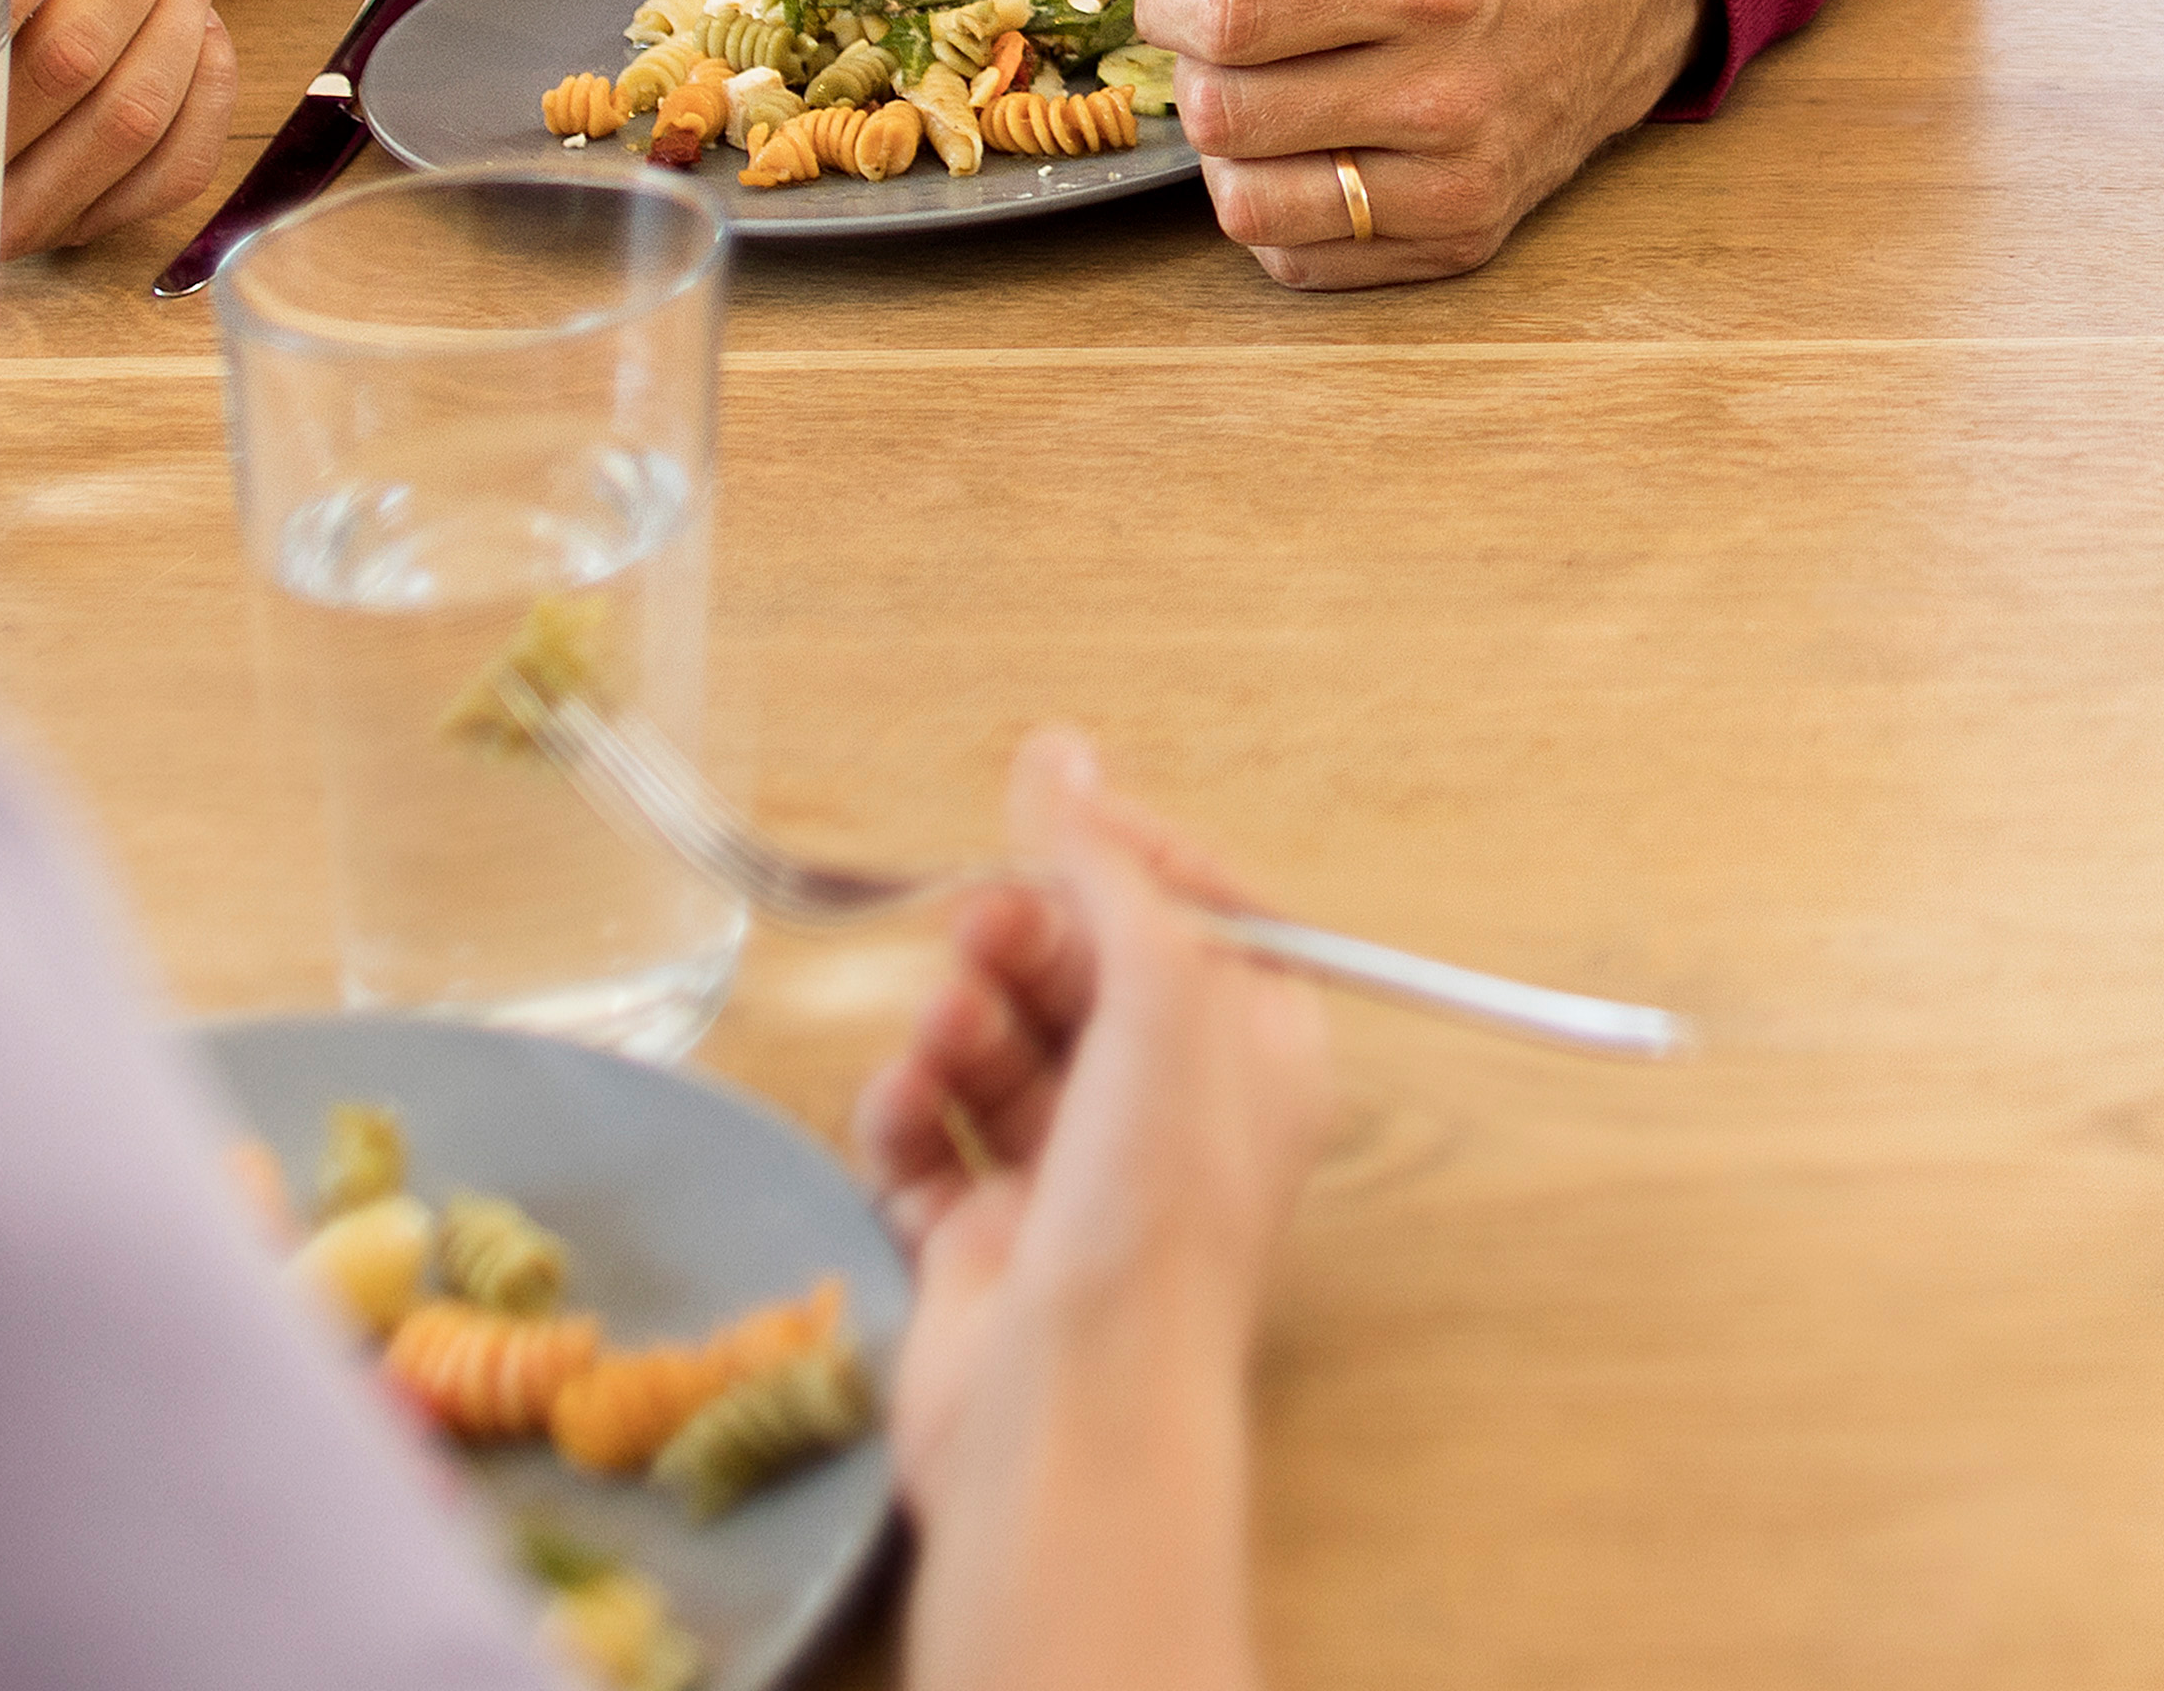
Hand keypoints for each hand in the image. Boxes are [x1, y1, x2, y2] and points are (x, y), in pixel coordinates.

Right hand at [863, 733, 1329, 1690]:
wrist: (1072, 1408)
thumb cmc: (1154, 1213)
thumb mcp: (1163, 996)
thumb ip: (1107, 869)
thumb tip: (1060, 754)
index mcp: (1258, 1056)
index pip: (1199, 914)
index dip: (1126, 858)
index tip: (1054, 816)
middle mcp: (1174, 1117)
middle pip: (1084, 975)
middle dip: (1023, 941)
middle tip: (978, 926)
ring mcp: (1075, 1184)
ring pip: (998, 1050)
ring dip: (959, 1024)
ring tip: (943, 1032)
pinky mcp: (984, 1242)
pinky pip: (932, 1139)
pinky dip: (909, 1114)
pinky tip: (905, 1109)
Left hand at [1136, 0, 1706, 288]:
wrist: (1607, 10)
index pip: (1231, 18)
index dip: (1167, 3)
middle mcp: (1447, 92)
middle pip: (1226, 116)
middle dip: (1193, 71)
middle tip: (1221, 44)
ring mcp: (1455, 182)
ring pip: (1247, 206)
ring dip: (1225, 152)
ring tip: (1260, 99)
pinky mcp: (1455, 242)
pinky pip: (1295, 257)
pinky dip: (1272, 208)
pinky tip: (1303, 151)